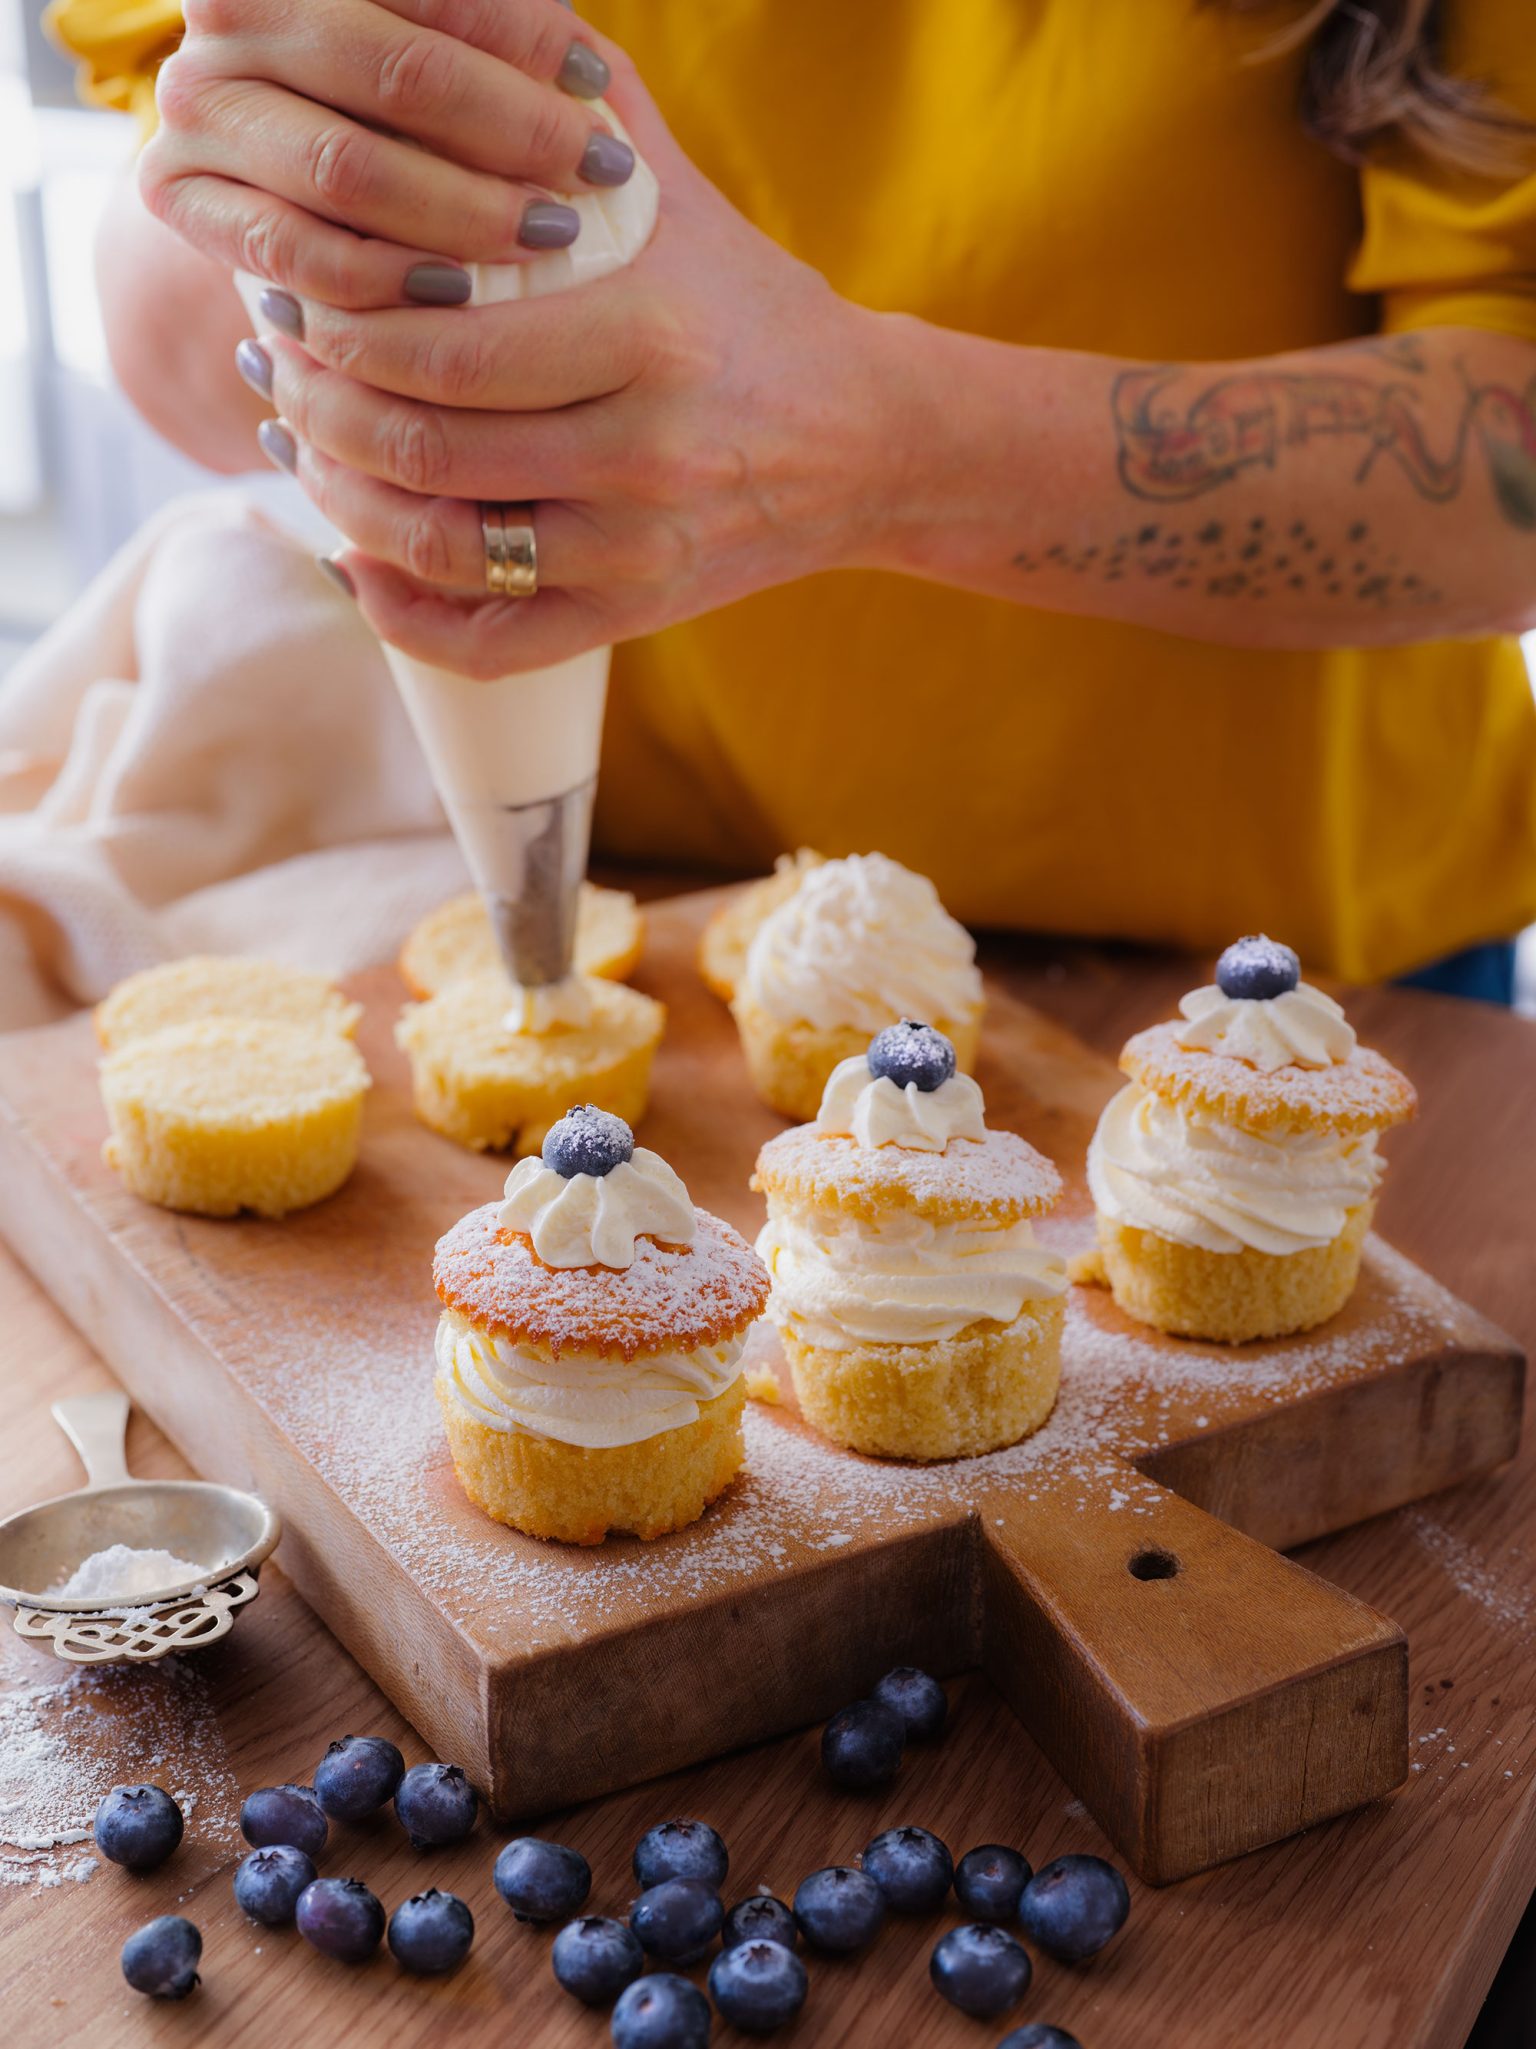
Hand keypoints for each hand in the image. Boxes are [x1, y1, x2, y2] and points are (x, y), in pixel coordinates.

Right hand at [140, 0, 637, 307]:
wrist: (286, 191)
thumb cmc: (400, 111)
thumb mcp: (445, 54)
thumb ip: (500, 37)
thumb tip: (590, 71)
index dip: (521, 35)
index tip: (597, 82)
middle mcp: (228, 14)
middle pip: (394, 75)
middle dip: (511, 130)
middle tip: (594, 176)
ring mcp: (195, 105)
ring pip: (346, 170)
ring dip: (461, 215)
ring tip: (548, 237)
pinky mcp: (180, 197)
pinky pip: (296, 254)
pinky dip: (384, 280)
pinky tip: (459, 292)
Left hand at [240, 77, 902, 674]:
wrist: (866, 441)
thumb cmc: (746, 301)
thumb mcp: (669, 184)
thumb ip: (566, 88)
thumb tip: (434, 6)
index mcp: (648, 336)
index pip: (438, 352)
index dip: (336, 331)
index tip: (293, 290)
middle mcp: (646, 456)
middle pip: (422, 452)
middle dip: (317, 409)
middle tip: (279, 365)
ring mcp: (639, 553)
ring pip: (439, 550)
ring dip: (339, 500)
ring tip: (302, 445)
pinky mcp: (633, 620)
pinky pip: (487, 645)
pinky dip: (400, 613)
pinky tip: (355, 558)